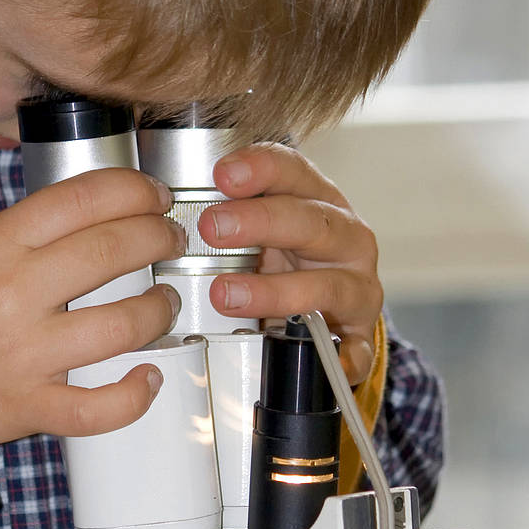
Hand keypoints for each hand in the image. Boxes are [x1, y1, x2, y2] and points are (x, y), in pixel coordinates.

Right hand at [0, 168, 183, 447]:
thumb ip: (28, 236)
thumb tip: (100, 219)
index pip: (81, 199)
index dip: (132, 189)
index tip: (153, 195)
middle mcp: (13, 294)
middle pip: (112, 251)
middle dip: (158, 239)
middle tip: (168, 240)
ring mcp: (24, 354)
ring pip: (121, 326)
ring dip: (158, 310)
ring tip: (164, 302)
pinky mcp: (28, 406)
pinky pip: (97, 407)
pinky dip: (133, 395)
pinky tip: (148, 379)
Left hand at [198, 143, 382, 385]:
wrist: (334, 305)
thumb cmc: (291, 257)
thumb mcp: (263, 227)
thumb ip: (231, 212)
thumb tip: (168, 208)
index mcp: (320, 201)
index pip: (295, 171)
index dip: (261, 168)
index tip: (223, 174)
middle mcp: (346, 238)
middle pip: (310, 221)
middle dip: (260, 222)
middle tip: (211, 228)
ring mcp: (356, 286)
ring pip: (325, 285)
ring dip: (274, 291)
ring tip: (226, 295)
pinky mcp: (359, 333)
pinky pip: (355, 347)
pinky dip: (343, 355)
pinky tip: (326, 360)